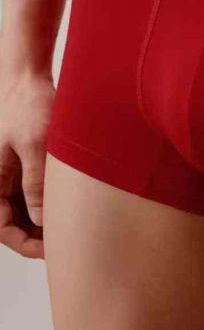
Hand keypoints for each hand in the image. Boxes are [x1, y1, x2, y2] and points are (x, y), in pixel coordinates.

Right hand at [0, 68, 55, 258]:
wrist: (28, 78)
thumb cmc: (28, 106)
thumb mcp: (35, 145)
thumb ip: (36, 183)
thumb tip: (42, 220)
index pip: (1, 226)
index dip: (24, 243)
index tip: (50, 251)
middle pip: (14, 222)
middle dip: (37, 237)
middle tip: (66, 244)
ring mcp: (12, 172)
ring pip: (26, 209)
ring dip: (44, 221)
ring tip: (71, 229)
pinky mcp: (26, 163)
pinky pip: (34, 192)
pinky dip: (49, 202)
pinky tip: (71, 207)